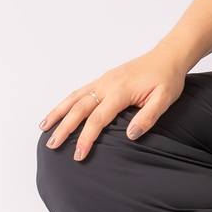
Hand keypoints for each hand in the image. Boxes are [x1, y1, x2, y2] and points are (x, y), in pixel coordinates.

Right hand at [39, 46, 187, 160]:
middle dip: (64, 128)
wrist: (168, 56)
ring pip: (74, 97)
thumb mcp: (164, 100)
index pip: (98, 118)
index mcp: (120, 91)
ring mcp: (103, 80)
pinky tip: (60, 110)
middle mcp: (107, 84)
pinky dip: (67, 102)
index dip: (86, 138)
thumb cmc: (167, 78)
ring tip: (44, 127)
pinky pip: (80, 91)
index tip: (79, 155)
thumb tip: (130, 135)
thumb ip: (147, 117)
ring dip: (58, 112)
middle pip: (79, 108)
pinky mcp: (104, 79)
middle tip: (52, 145)